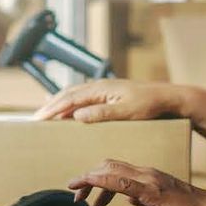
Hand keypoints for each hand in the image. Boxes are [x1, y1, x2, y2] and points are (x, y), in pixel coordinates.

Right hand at [32, 79, 182, 122]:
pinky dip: (71, 103)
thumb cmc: (150, 106)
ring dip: (59, 103)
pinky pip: (83, 96)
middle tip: (35, 119)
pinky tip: (68, 109)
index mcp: (102, 89)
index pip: (71, 99)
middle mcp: (100, 86)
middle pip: (68, 94)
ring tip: (45, 114)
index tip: (39, 119)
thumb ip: (102, 113)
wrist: (169, 98)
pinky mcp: (109, 94)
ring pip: (75, 94)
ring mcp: (104, 89)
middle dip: (51, 106)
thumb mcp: (127, 112)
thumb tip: (78, 114)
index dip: (53, 109)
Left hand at [66, 159, 205, 205]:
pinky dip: (103, 181)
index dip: (94, 177)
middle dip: (87, 179)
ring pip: (111, 171)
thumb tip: (127, 198)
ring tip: (79, 199)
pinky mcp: (151, 191)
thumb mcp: (159, 202)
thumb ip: (143, 197)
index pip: (114, 169)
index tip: (81, 191)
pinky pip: (122, 182)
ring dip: (89, 180)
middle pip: (107, 166)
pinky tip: (92, 184)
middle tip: (75, 197)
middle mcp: (144, 173)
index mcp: (146, 175)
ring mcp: (148, 180)